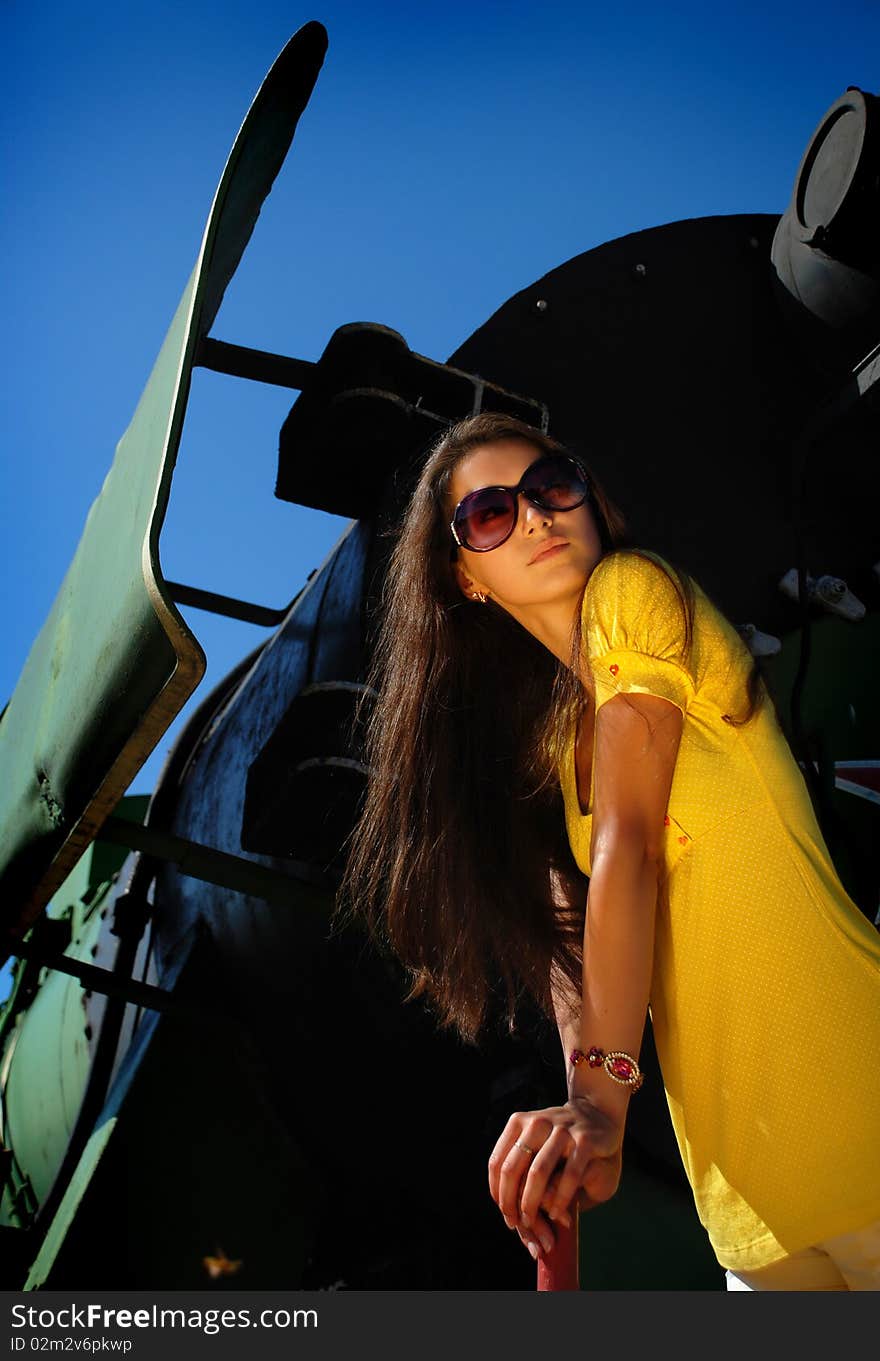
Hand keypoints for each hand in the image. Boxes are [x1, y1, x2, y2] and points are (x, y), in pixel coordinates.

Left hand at [488, 1095, 624, 1259]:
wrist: (598, 1116)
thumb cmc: (561, 1142)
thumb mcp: (536, 1146)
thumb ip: (521, 1170)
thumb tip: (506, 1209)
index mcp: (519, 1122)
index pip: (497, 1162)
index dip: (497, 1192)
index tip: (505, 1212)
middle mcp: (537, 1123)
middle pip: (512, 1169)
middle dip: (510, 1202)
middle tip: (516, 1223)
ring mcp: (562, 1130)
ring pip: (538, 1173)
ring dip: (531, 1203)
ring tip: (532, 1222)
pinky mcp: (585, 1141)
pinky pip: (568, 1176)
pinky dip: (559, 1200)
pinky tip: (555, 1214)